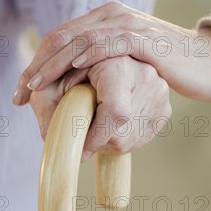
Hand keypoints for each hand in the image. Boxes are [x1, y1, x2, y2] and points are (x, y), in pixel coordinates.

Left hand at [13, 1, 210, 103]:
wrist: (208, 60)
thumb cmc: (165, 64)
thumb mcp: (126, 61)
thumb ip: (101, 63)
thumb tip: (74, 83)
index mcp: (104, 19)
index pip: (60, 37)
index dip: (36, 63)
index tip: (21, 91)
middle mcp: (112, 16)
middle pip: (62, 37)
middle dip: (36, 67)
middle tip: (19, 94)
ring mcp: (127, 24)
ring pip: (78, 41)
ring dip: (52, 65)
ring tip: (34, 87)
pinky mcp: (143, 38)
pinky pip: (107, 44)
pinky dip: (85, 57)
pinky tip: (69, 73)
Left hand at [29, 55, 171, 159]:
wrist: (94, 69)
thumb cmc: (65, 77)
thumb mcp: (49, 87)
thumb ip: (45, 108)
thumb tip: (53, 140)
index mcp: (116, 62)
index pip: (116, 113)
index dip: (94, 137)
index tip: (78, 148)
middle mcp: (146, 74)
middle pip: (120, 130)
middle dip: (97, 139)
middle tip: (81, 132)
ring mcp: (160, 92)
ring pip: (130, 138)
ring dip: (108, 141)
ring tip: (94, 121)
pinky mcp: (165, 108)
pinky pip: (141, 137)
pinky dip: (121, 138)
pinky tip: (109, 124)